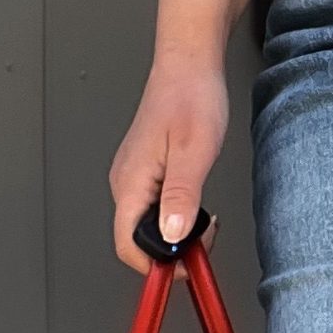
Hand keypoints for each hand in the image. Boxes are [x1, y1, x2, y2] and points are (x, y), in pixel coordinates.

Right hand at [109, 57, 229, 272]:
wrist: (188, 65)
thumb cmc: (191, 97)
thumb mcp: (194, 150)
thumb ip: (181, 195)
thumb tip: (173, 235)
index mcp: (131, 181)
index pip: (127, 245)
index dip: (156, 265)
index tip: (187, 267)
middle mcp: (126, 182)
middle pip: (137, 241)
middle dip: (171, 251)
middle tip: (206, 239)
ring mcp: (134, 177)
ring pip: (147, 226)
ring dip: (176, 233)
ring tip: (205, 222)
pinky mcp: (145, 172)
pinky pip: (153, 208)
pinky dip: (176, 216)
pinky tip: (196, 205)